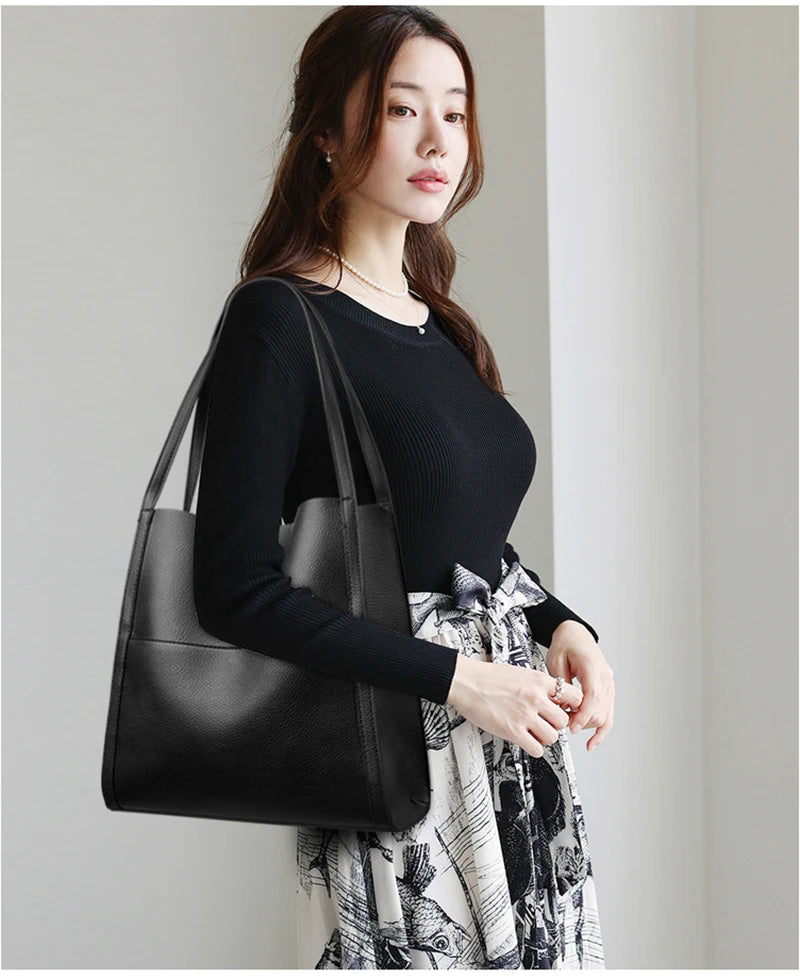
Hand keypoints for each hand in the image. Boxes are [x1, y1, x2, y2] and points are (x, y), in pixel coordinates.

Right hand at [445, 655, 583, 757]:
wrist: (466, 681)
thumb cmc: (487, 676)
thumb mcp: (520, 673)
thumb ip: (538, 685)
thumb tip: (552, 695)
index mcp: (539, 681)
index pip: (573, 696)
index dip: (572, 706)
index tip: (566, 710)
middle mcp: (535, 698)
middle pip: (564, 721)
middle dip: (556, 725)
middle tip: (547, 723)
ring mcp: (525, 715)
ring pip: (552, 737)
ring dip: (545, 738)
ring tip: (535, 733)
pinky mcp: (513, 731)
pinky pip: (537, 748)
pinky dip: (534, 748)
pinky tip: (526, 741)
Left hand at [545, 620, 614, 751]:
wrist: (576, 634)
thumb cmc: (565, 644)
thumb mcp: (556, 660)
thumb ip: (560, 684)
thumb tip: (563, 707)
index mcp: (592, 666)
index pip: (593, 696)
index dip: (583, 714)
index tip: (571, 727)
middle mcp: (605, 677)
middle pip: (600, 709)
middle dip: (582, 721)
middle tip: (563, 723)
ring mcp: (609, 685)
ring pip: (605, 715)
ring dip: (588, 724)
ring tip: (570, 725)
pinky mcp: (608, 691)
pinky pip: (608, 715)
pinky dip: (601, 730)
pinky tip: (592, 743)